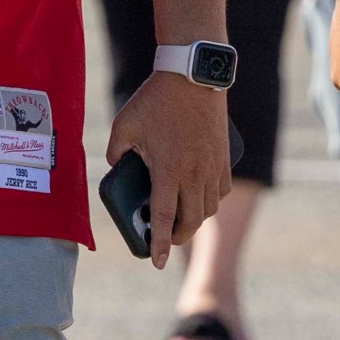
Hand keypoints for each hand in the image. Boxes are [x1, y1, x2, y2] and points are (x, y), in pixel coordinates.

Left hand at [103, 73, 229, 260]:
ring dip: (194, 219)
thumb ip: (115, 151)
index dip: (158, 244)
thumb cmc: (155, 99)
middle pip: (190, 220)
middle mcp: (193, 174)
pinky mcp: (224, 157)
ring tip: (180, 219)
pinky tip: (199, 196)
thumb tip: (115, 166)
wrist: (194, 76)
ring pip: (208, 208)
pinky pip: (221, 190)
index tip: (155, 262)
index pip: (162, 218)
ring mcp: (212, 167)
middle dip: (177, 237)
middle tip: (165, 239)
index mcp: (167, 170)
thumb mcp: (124, 124)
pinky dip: (211, 200)